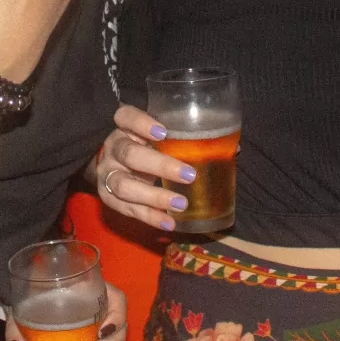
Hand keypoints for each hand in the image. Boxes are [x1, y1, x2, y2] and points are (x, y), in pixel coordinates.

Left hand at [5, 280, 126, 340]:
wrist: (30, 298)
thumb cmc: (33, 295)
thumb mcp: (24, 305)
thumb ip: (18, 327)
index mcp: (92, 293)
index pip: (117, 301)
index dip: (117, 316)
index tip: (102, 331)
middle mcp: (101, 311)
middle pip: (120, 328)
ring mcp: (99, 330)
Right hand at [95, 104, 194, 231]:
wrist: (113, 165)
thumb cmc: (145, 146)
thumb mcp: (156, 136)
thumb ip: (182, 138)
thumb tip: (232, 148)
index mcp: (124, 127)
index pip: (126, 117)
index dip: (142, 123)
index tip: (163, 132)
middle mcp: (113, 149)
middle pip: (130, 154)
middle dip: (160, 166)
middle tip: (189, 175)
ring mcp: (107, 174)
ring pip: (124, 185)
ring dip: (154, 196)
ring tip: (181, 204)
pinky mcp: (108, 198)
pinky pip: (127, 209)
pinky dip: (150, 217)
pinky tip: (169, 223)